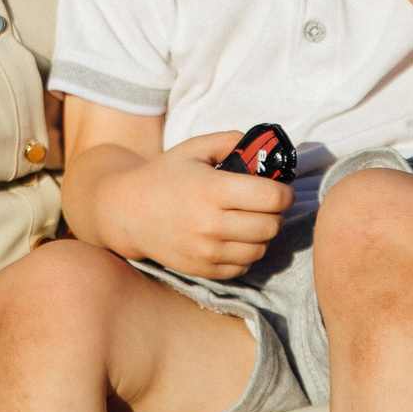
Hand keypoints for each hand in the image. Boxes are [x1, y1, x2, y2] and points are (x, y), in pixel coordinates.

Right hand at [92, 129, 293, 278]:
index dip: (284, 192)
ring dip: (262, 234)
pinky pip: (244, 266)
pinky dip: (246, 252)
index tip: (280, 188)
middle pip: (271, 225)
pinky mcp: (204, 270)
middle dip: (275, 212)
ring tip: (249, 220)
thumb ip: (229, 141)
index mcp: (212, 190)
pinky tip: (234, 236)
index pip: (272, 198)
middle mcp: (211, 224)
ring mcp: (207, 252)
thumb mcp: (194, 149)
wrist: (128, 212)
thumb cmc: (164, 176)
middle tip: (265, 203)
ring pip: (261, 248)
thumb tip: (263, 147)